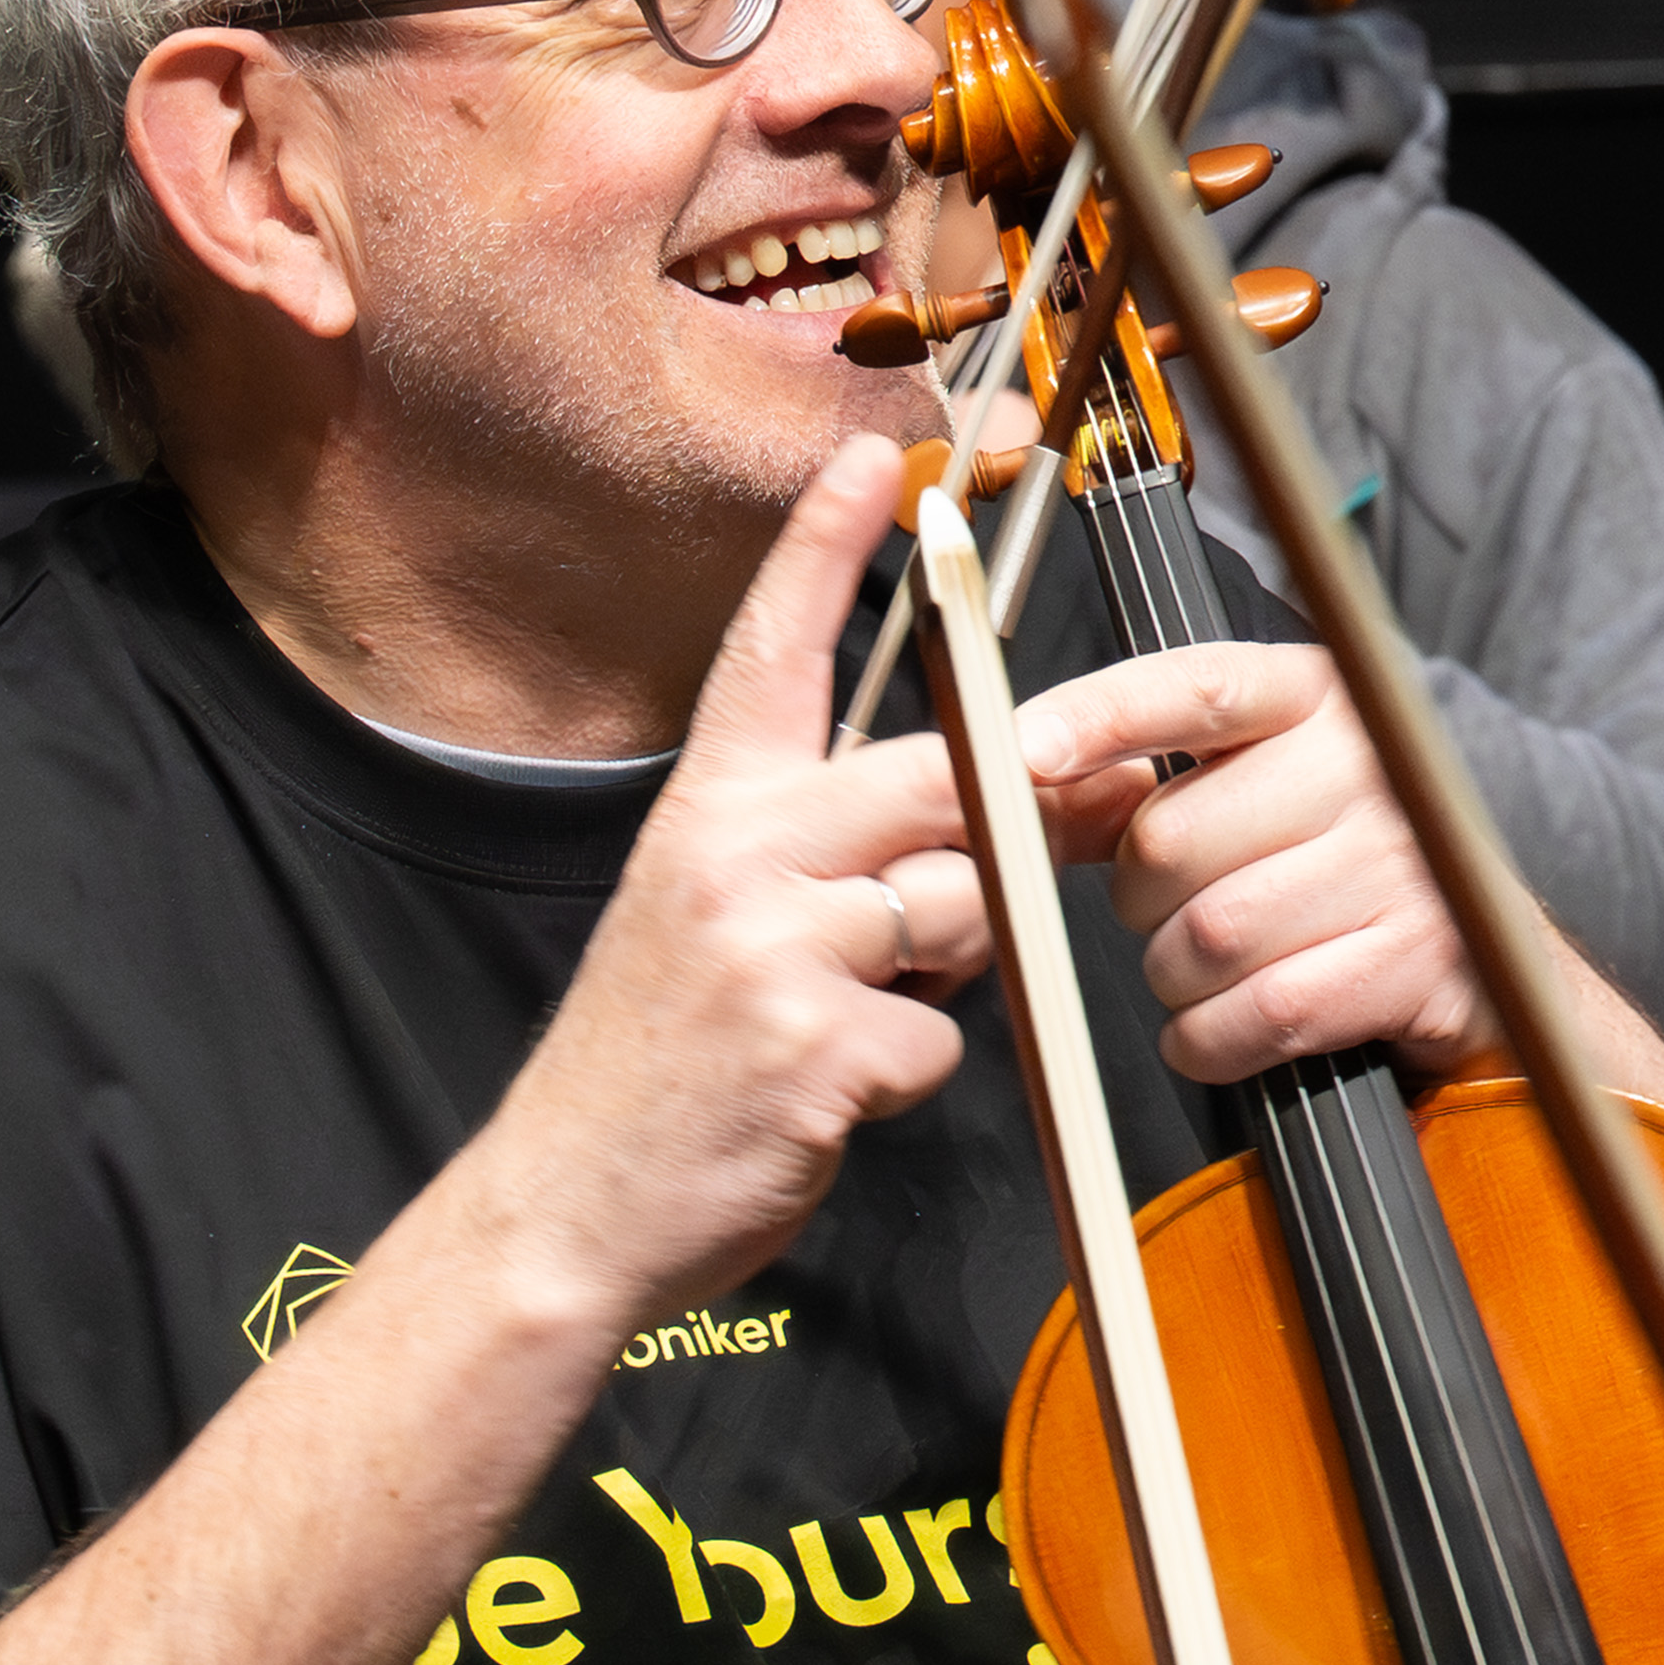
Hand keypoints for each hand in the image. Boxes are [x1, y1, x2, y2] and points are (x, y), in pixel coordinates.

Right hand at [482, 444, 996, 1309]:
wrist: (565, 1206)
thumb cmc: (656, 1064)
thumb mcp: (717, 921)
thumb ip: (835, 856)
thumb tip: (994, 810)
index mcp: (707, 812)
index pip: (772, 652)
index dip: (822, 549)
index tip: (872, 459)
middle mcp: (737, 857)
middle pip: (938, 782)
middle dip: (1022, 810)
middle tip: (1098, 798)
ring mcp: (776, 948)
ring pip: (959, 909)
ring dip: (948, 970)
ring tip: (860, 1010)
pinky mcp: (818, 1045)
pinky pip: (941, 1037)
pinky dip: (912, 1073)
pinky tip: (836, 1091)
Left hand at [1013, 630, 1508, 1088]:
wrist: (1487, 947)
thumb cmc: (1341, 865)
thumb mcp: (1268, 784)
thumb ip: (1165, 776)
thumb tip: (1029, 781)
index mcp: (1318, 700)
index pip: (1197, 687)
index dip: (1102, 716)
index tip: (1023, 751)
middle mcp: (1368, 765)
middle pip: (1170, 840)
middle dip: (1139, 901)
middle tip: (1170, 913)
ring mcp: (1401, 861)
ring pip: (1208, 937)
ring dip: (1176, 980)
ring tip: (1209, 974)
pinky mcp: (1417, 956)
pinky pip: (1261, 1012)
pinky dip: (1212, 1041)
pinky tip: (1221, 1031)